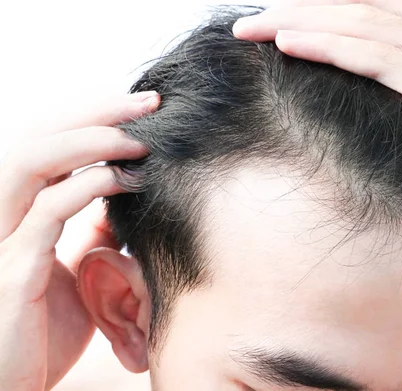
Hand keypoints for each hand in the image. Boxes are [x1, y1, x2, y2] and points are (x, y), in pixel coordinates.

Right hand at [0, 91, 158, 390]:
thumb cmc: (41, 329)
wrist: (12, 384)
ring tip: (140, 139)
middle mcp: (2, 215)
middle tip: (148, 102)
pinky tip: (124, 180)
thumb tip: (120, 202)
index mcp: (17, 212)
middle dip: (95, 112)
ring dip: (89, 141)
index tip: (142, 108)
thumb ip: (91, 234)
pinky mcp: (11, 269)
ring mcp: (0, 239)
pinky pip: (46, 213)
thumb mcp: (75, 272)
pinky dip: (86, 186)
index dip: (91, 120)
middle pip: (38, 138)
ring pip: (31, 162)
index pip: (49, 145)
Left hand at [232, 0, 401, 241]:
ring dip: (299, 22)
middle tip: (253, 19)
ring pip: (360, 25)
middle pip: (360, 7)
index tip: (283, 19)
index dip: (326, 9)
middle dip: (299, 9)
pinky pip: (374, 59)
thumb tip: (393, 100)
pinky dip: (327, 47)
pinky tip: (289, 44)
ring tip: (253, 27)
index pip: (378, 8)